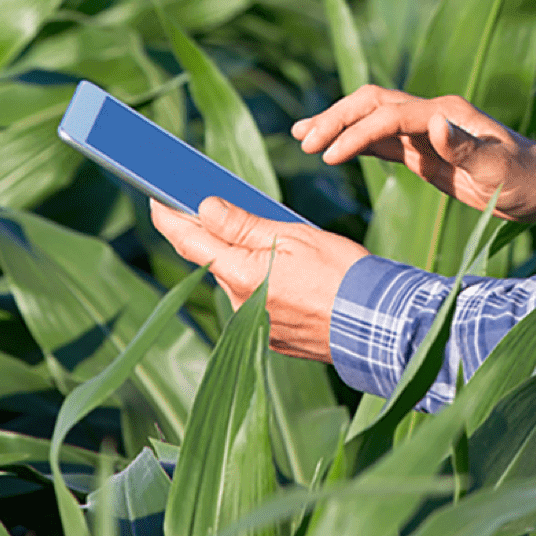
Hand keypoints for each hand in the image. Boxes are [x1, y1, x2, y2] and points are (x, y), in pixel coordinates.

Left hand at [148, 197, 367, 362]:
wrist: (379, 326)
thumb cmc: (343, 274)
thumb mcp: (294, 235)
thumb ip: (244, 224)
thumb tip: (205, 207)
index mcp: (242, 274)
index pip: (189, 240)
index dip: (169, 217)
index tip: (156, 198)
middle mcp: (240, 303)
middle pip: (212, 258)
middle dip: (211, 232)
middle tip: (212, 201)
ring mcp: (255, 324)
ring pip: (235, 279)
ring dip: (239, 257)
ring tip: (266, 235)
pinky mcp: (270, 336)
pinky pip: (254, 299)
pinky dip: (258, 279)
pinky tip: (284, 268)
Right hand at [291, 86, 535, 224]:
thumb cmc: (525, 179)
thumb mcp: (500, 168)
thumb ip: (466, 146)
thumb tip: (433, 121)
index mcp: (445, 113)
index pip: (388, 116)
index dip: (357, 132)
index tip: (330, 156)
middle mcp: (430, 113)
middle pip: (371, 103)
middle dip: (336, 118)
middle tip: (304, 141)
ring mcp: (424, 129)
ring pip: (369, 117)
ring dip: (336, 123)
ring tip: (301, 137)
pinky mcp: (421, 149)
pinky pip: (379, 139)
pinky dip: (352, 140)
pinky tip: (331, 149)